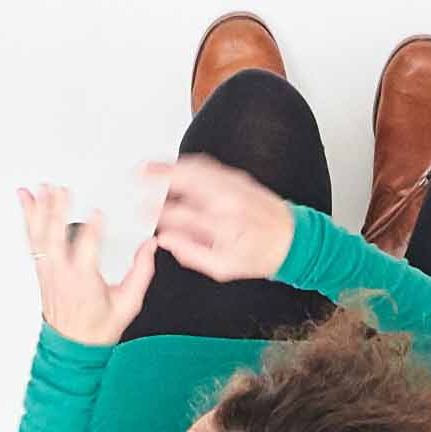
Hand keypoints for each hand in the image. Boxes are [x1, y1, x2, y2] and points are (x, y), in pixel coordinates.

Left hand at [19, 176, 152, 347]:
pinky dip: (28, 220)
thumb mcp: (128, 303)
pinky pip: (33, 241)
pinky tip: (26, 204)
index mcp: (84, 281)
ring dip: (37, 211)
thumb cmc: (99, 327)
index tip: (99, 212)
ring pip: (39, 236)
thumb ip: (141, 272)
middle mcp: (62, 274)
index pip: (88, 250)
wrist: (74, 346)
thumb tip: (150, 247)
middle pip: (55, 237)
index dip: (94, 230)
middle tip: (61, 190)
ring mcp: (49, 270)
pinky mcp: (42, 269)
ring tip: (37, 190)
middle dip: (57, 211)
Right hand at [142, 154, 303, 288]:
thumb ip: (190, 254)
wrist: (292, 239)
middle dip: (159, 175)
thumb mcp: (222, 268)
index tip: (142, 212)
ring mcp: (234, 185)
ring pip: (196, 167)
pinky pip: (208, 165)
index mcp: (220, 225)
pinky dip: (188, 164)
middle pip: (186, 179)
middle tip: (138, 175)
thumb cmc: (260, 255)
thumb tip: (166, 240)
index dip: (155, 212)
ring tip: (149, 168)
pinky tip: (176, 167)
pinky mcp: (238, 178)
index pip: (178, 213)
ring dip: (170, 166)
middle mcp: (227, 201)